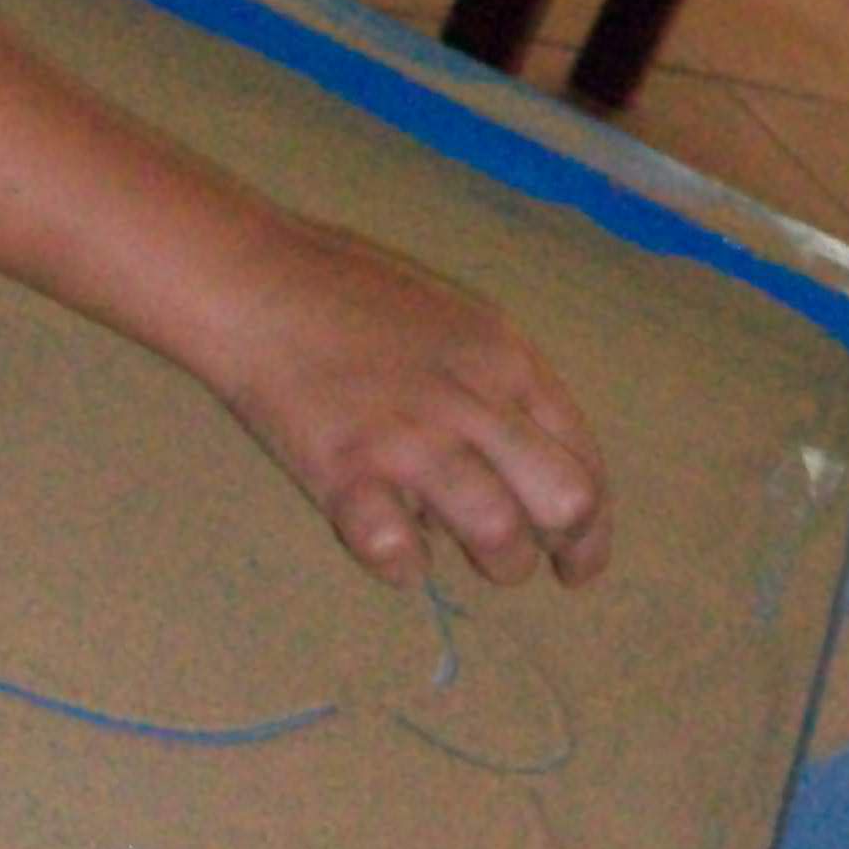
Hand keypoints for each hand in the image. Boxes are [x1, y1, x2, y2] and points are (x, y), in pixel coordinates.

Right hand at [212, 215, 610, 592]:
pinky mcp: (347, 472)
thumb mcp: (453, 322)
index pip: (585, 457)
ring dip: (493, 564)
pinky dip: (404, 566)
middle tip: (522, 558)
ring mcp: (411, 437)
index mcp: (506, 358)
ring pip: (500, 536)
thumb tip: (513, 474)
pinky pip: (401, 555)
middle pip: (565, 502)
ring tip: (461, 551)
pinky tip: (390, 545)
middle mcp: (472, 399)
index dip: (592, 525)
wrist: (255, 283)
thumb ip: (494, 389)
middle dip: (558, 547)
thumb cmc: (350, 296)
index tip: (578, 562)